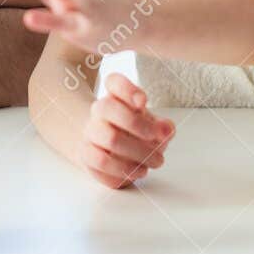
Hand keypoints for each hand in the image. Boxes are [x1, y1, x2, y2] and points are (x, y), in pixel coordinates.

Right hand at [81, 74, 172, 188]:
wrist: (103, 148)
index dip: (127, 89)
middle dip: (139, 126)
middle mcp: (99, 110)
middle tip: (157, 139)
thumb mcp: (152, 125)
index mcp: (115, 96)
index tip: (143, 101)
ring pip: (109, 138)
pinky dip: (124, 169)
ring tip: (155, 161)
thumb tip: (167, 129)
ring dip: (138, 153)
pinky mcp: (86, 154)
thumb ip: (162, 126)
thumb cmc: (133, 133)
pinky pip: (101, 162)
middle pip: (109, 108)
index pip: (114, 82)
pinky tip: (138, 171)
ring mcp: (90, 132)